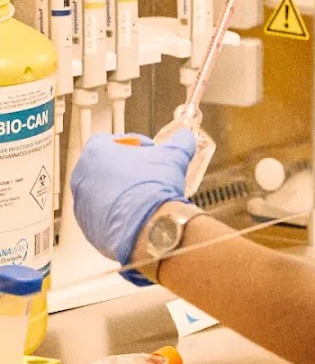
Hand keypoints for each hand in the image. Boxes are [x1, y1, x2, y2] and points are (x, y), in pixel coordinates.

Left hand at [69, 130, 195, 283]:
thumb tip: (185, 137)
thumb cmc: (154, 187)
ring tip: (144, 195)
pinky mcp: (86, 226)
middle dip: (126, 168)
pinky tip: (137, 213)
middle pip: (104, 166)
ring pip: (102, 191)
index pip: (109, 140)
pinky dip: (117, 211)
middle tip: (147, 173)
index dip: (133, 144)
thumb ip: (180, 141)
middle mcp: (82, 177)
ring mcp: (81, 204)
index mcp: (96, 153)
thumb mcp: (175, 156)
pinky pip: (101, 214)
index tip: (148, 151)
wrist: (149, 226)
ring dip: (121, 191)